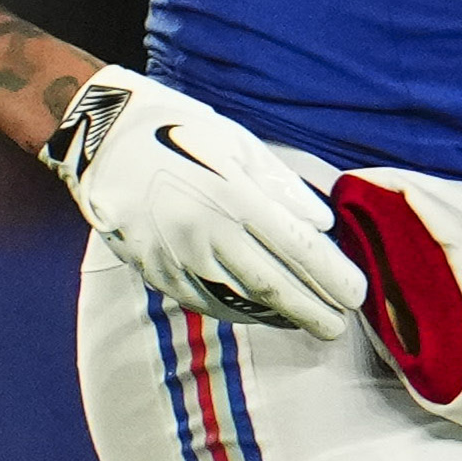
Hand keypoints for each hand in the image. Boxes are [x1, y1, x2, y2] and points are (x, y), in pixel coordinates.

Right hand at [46, 68, 363, 335]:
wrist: (104, 139)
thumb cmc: (181, 132)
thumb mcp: (238, 144)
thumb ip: (282, 188)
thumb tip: (323, 226)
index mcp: (233, 197)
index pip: (297, 249)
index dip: (331, 277)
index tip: (357, 295)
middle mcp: (207, 234)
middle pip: (272, 286)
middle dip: (311, 310)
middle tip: (338, 328)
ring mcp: (178, 257)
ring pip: (239, 301)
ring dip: (278, 315)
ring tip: (306, 320)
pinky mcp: (155, 270)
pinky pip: (204, 301)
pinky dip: (237, 311)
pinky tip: (260, 314)